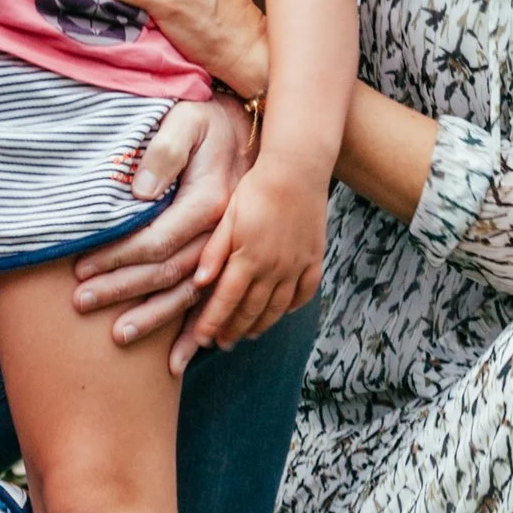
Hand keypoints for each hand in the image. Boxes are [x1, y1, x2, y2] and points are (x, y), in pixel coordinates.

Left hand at [70, 91, 250, 369]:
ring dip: (154, 318)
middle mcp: (224, 235)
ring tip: (117, 338)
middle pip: (168, 273)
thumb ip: (163, 151)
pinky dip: (197, 331)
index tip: (80, 268)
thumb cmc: (208, 122)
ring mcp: (232, 252)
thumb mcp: (186, 120)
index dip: (117, 256)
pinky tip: (179, 357)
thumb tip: (141, 192)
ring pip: (191, 296)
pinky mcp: (233, 259)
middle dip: (122, 291)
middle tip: (80, 304)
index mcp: (210, 203)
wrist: (251, 128)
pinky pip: (214, 302)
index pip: (156, 240)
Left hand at [185, 153, 326, 352]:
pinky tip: (282, 312)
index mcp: (248, 258)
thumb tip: (198, 283)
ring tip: (247, 335)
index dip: (212, 324)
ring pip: (277, 307)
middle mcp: (274, 268)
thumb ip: (214, 252)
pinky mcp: (314, 259)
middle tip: (221, 343)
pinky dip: (292, 307)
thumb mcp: (227, 217)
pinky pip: (305, 293)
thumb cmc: (255, 188)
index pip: (225, 301)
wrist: (297, 169)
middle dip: (233, 330)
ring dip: (260, 324)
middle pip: (251, 310)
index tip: (200, 340)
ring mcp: (297, 266)